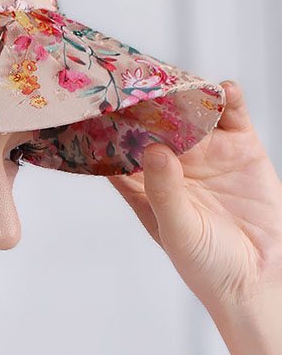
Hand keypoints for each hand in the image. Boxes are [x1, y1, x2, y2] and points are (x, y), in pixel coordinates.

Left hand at [106, 80, 281, 315]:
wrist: (260, 279)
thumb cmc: (206, 264)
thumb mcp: (177, 229)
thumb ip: (164, 190)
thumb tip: (154, 148)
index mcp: (142, 184)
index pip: (115, 149)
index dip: (104, 128)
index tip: (93, 104)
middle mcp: (171, 164)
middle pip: (152, 123)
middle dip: (144, 102)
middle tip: (135, 75)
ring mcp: (206, 154)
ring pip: (191, 113)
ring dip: (185, 94)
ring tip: (178, 75)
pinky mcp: (241, 149)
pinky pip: (232, 117)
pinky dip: (228, 99)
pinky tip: (222, 89)